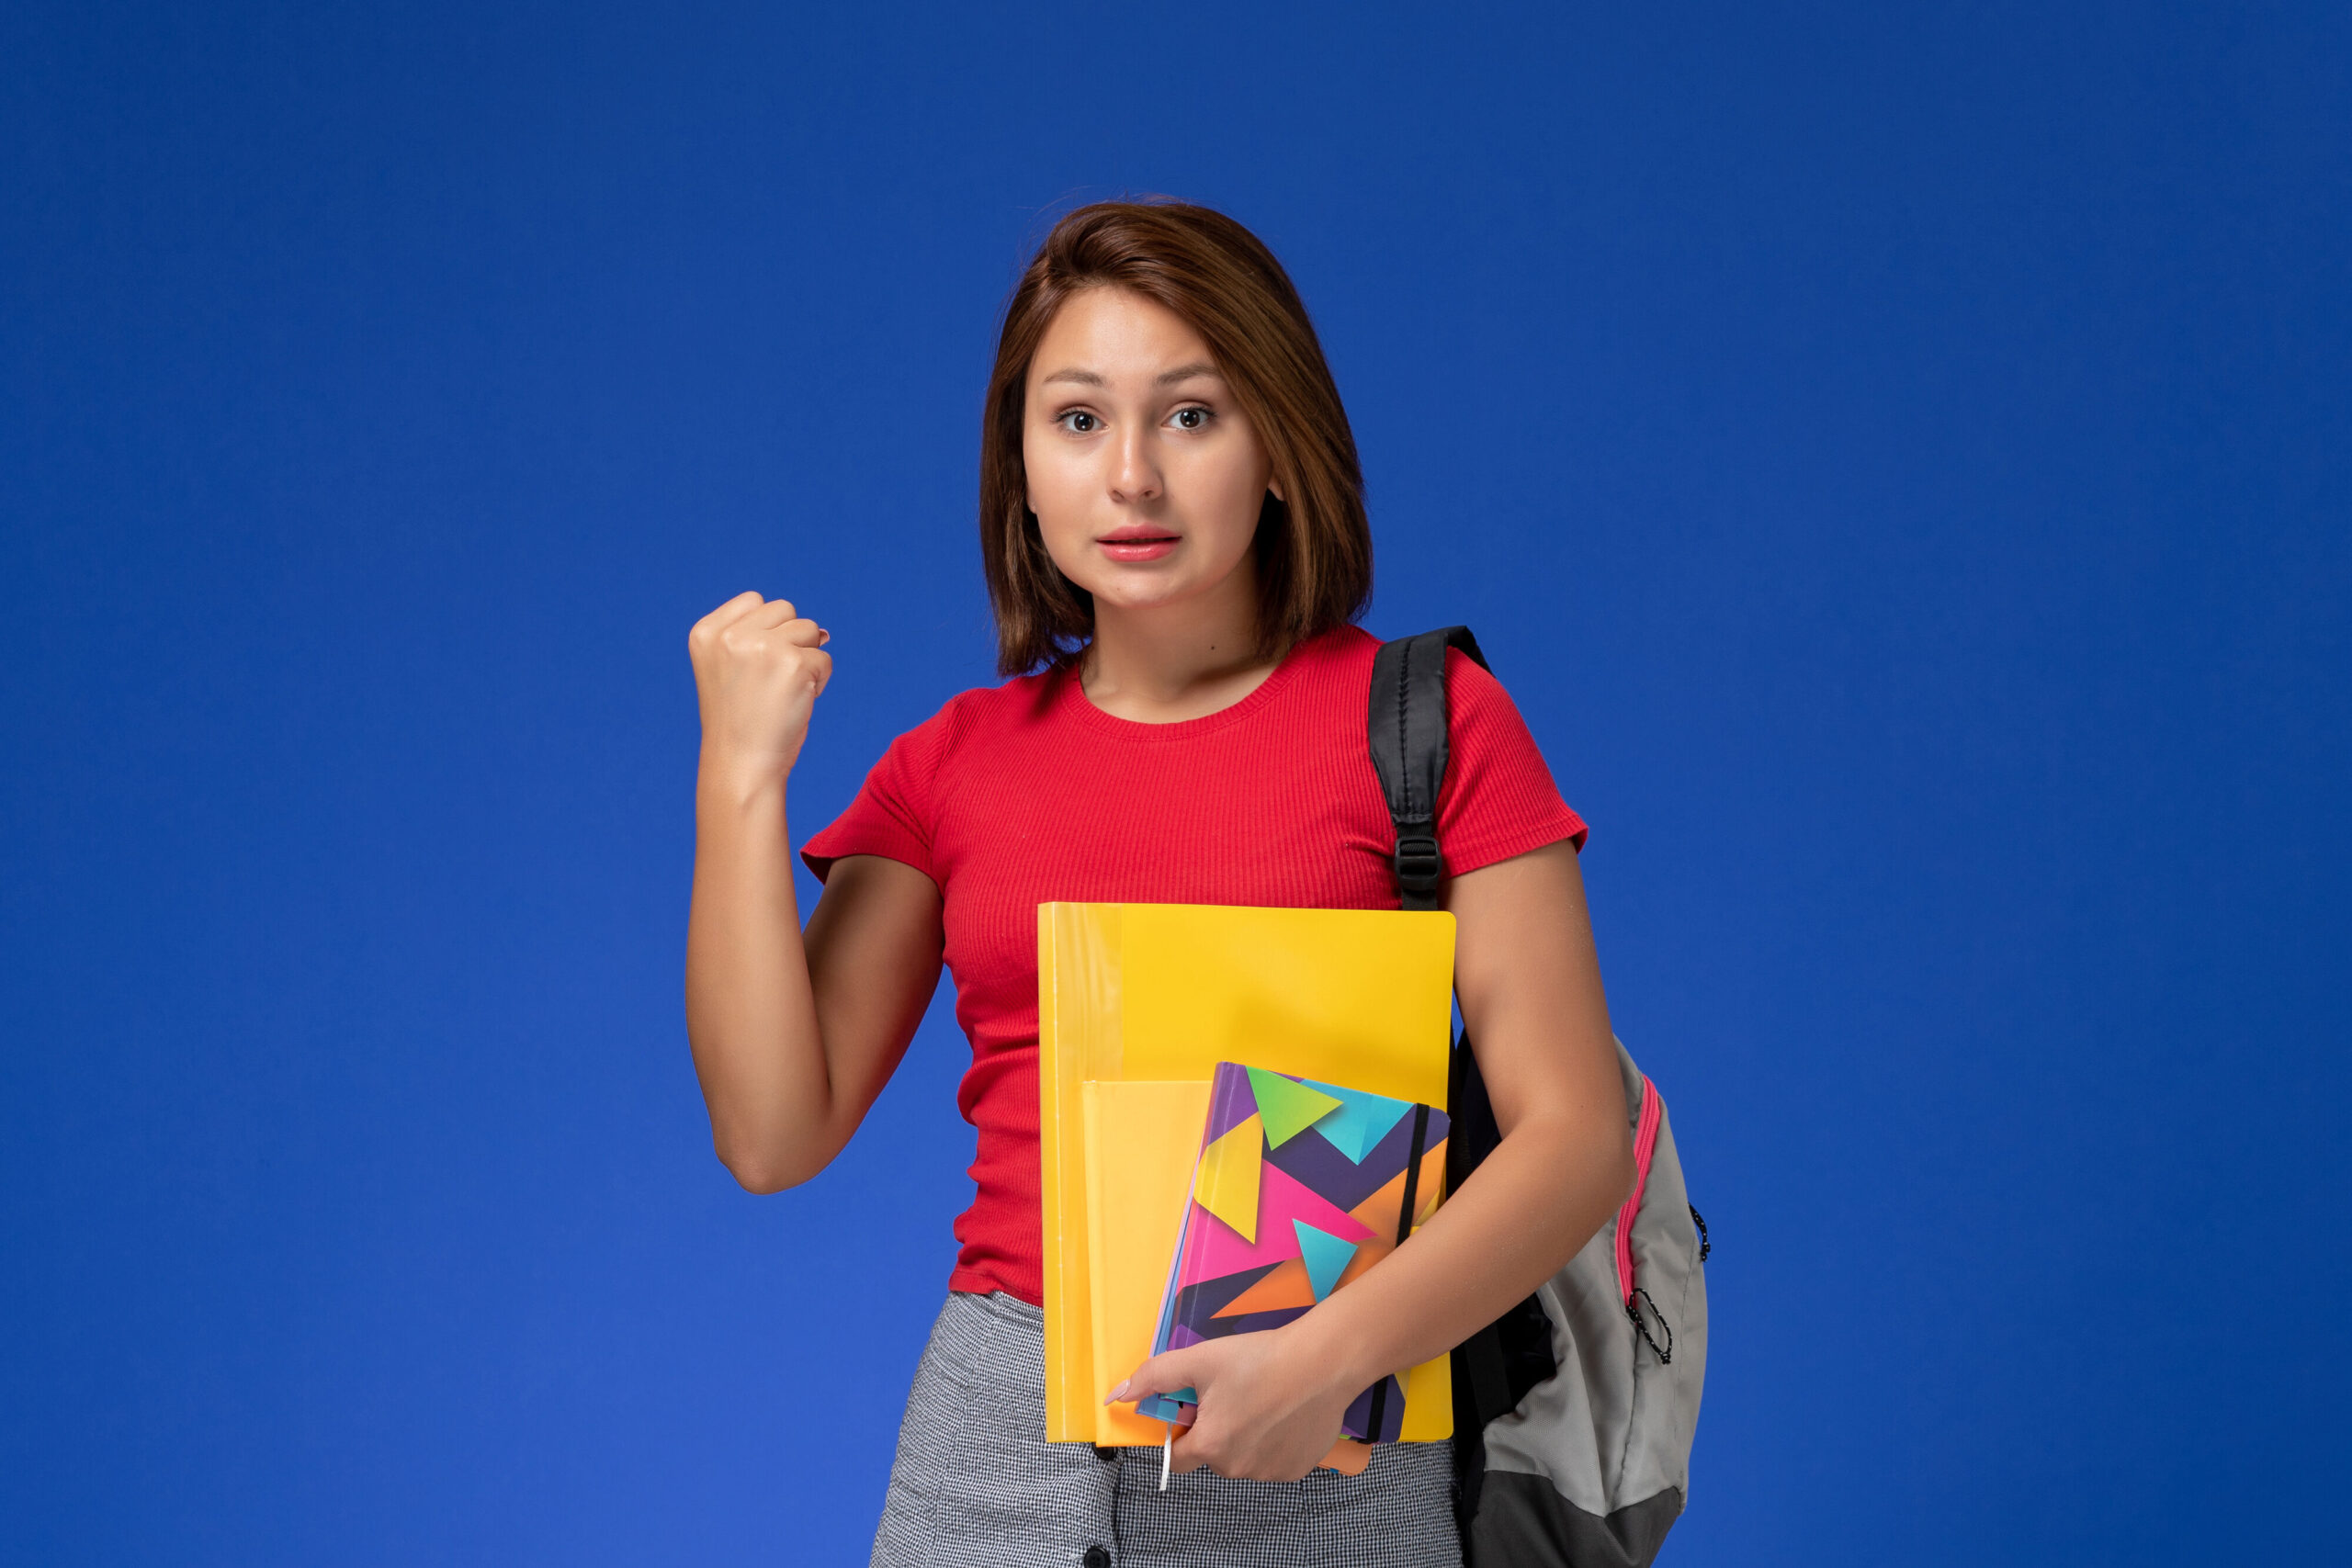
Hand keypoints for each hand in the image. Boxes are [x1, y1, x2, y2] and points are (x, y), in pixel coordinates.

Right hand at [688, 593, 832, 786]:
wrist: (741, 765)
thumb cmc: (741, 721)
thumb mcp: (730, 669)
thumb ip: (759, 638)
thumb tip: (823, 632)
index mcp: (706, 633)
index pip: (754, 600)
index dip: (767, 631)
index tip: (754, 667)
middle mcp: (730, 635)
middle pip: (785, 610)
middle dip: (790, 641)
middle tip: (772, 681)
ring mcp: (761, 647)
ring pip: (809, 629)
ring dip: (807, 659)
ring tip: (784, 691)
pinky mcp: (792, 664)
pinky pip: (825, 659)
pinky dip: (819, 680)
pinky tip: (797, 702)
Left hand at [1109, 1325, 1363, 1482]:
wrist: (1324, 1362)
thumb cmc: (1263, 1358)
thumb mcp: (1200, 1359)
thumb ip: (1155, 1377)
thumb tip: (1118, 1394)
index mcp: (1211, 1445)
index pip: (1176, 1458)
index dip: (1179, 1433)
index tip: (1193, 1410)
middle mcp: (1238, 1468)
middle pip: (1211, 1456)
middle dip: (1215, 1430)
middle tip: (1233, 1394)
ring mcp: (1269, 1472)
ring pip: (1242, 1459)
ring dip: (1244, 1437)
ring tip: (1262, 1400)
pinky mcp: (1296, 1469)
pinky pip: (1272, 1460)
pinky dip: (1273, 1442)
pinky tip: (1282, 1413)